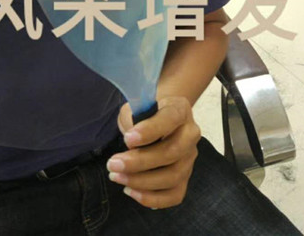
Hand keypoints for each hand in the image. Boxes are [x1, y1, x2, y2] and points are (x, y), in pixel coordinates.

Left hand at [108, 95, 200, 209]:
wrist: (160, 118)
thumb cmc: (146, 112)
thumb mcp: (137, 105)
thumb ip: (134, 118)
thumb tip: (130, 143)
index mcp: (180, 110)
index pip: (170, 119)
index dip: (149, 131)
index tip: (127, 139)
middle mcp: (190, 134)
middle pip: (172, 153)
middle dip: (139, 162)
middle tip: (113, 164)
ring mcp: (190, 158)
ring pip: (173, 176)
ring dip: (141, 181)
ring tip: (116, 176)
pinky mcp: (186, 178)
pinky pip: (174, 195)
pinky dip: (152, 197)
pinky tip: (130, 190)